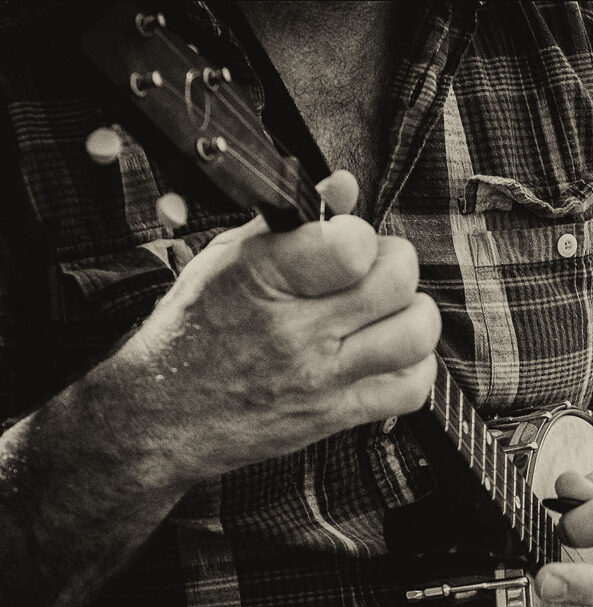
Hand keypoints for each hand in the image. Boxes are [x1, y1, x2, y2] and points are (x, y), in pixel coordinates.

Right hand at [112, 171, 440, 484]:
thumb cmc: (191, 332)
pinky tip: (390, 355)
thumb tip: (344, 186)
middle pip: (396, 283)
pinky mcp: (335, 415)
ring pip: (414, 335)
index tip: (349, 241)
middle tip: (377, 271)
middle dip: (396, 266)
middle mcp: (296, 330)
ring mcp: (319, 376)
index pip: (352, 246)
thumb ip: (291, 223)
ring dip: (414, 316)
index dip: (362, 235)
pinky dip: (414, 367)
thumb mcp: (227, 261)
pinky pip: (410, 390)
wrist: (158, 414)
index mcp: (264, 278)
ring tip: (390, 313)